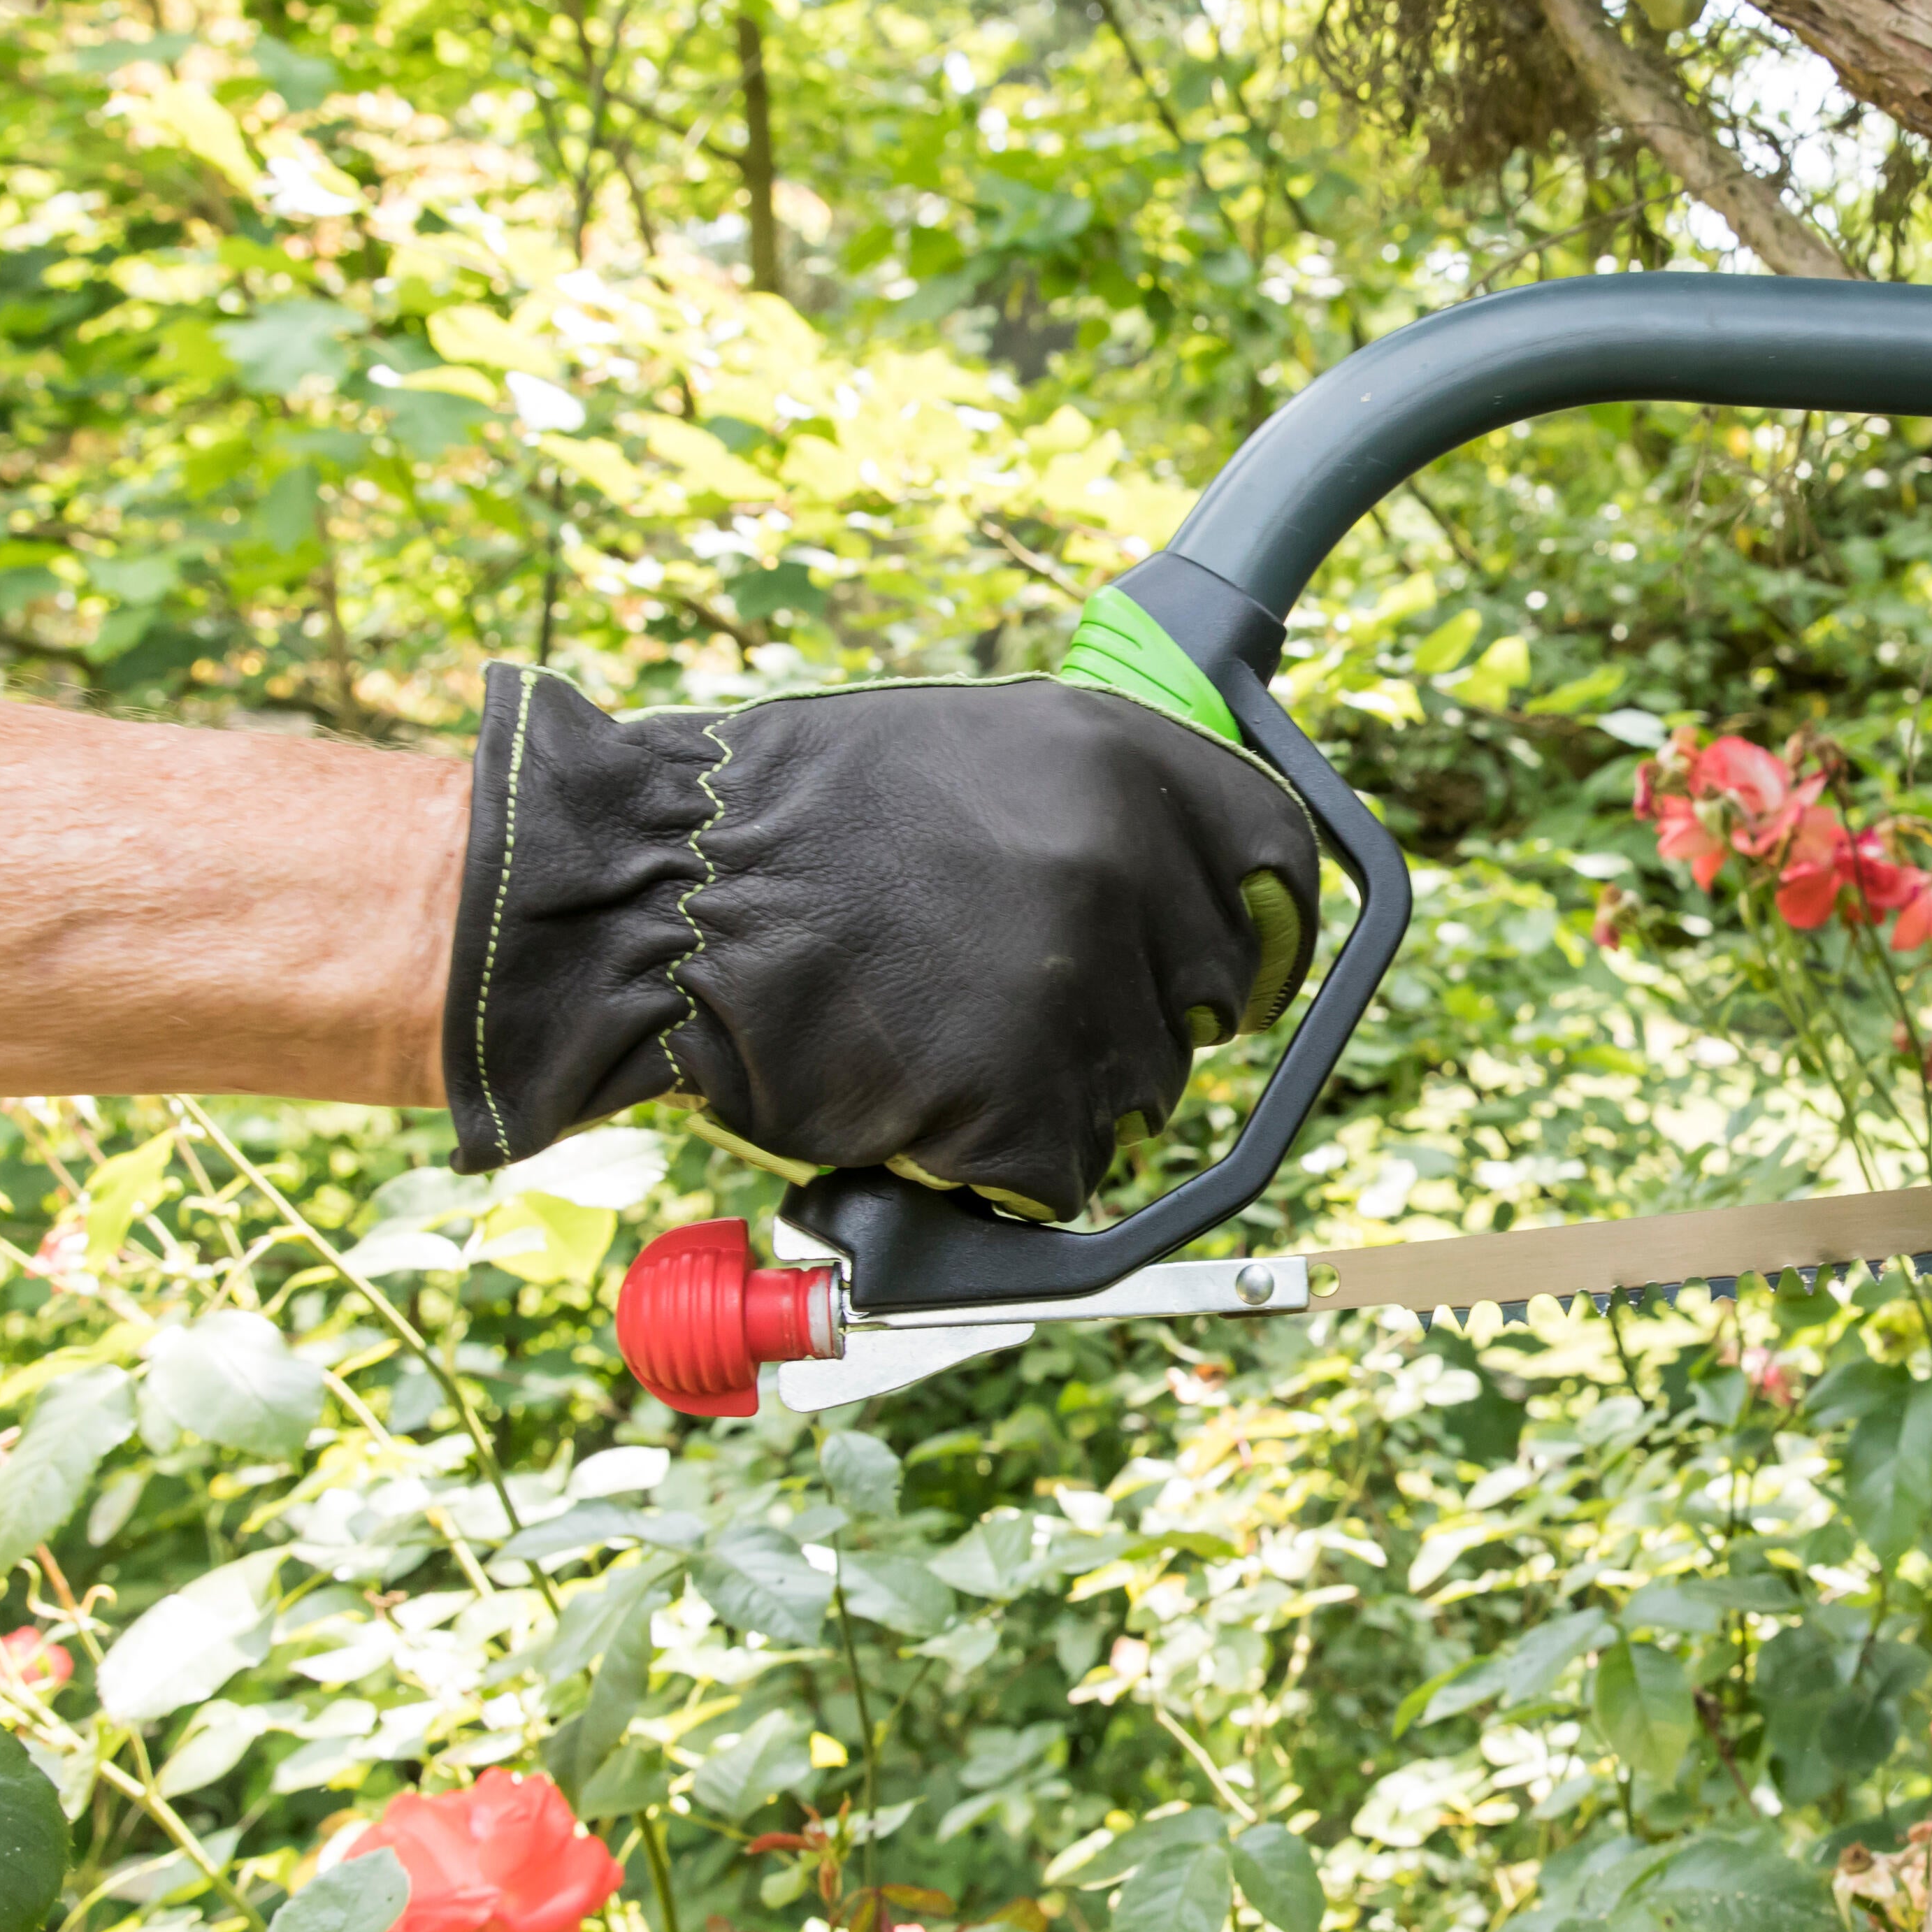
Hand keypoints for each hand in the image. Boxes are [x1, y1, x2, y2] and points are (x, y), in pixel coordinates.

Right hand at [441, 667, 1320, 1217]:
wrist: (656, 892)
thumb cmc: (800, 826)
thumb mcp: (981, 756)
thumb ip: (1108, 812)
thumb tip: (1213, 898)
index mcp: (1125, 759)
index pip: (1275, 863)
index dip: (1258, 933)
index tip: (1229, 977)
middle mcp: (1123, 863)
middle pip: (1212, 1000)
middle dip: (1131, 1021)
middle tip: (1013, 1006)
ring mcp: (1077, 988)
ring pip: (1140, 1097)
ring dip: (1053, 1095)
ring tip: (935, 1035)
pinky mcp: (1025, 1103)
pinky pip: (1062, 1175)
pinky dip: (992, 1165)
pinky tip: (913, 1099)